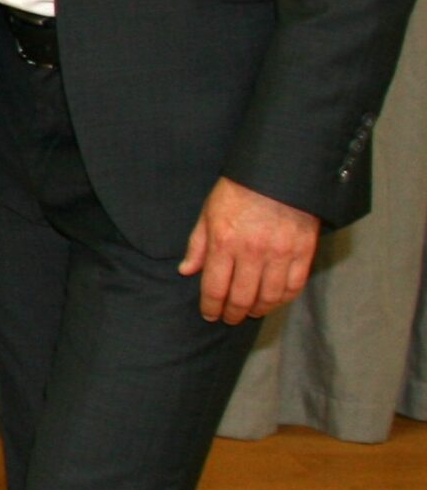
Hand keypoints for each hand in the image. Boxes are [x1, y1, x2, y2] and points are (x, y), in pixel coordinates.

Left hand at [178, 176, 319, 322]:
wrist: (278, 171)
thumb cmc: (238, 191)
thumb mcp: (209, 212)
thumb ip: (198, 244)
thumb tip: (186, 271)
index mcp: (224, 242)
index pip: (215, 288)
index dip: (211, 307)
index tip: (209, 314)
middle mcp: (252, 252)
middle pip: (242, 297)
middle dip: (233, 313)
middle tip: (229, 318)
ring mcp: (280, 253)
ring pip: (269, 297)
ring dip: (258, 310)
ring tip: (250, 312)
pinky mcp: (304, 251)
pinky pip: (294, 286)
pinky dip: (283, 299)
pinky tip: (274, 300)